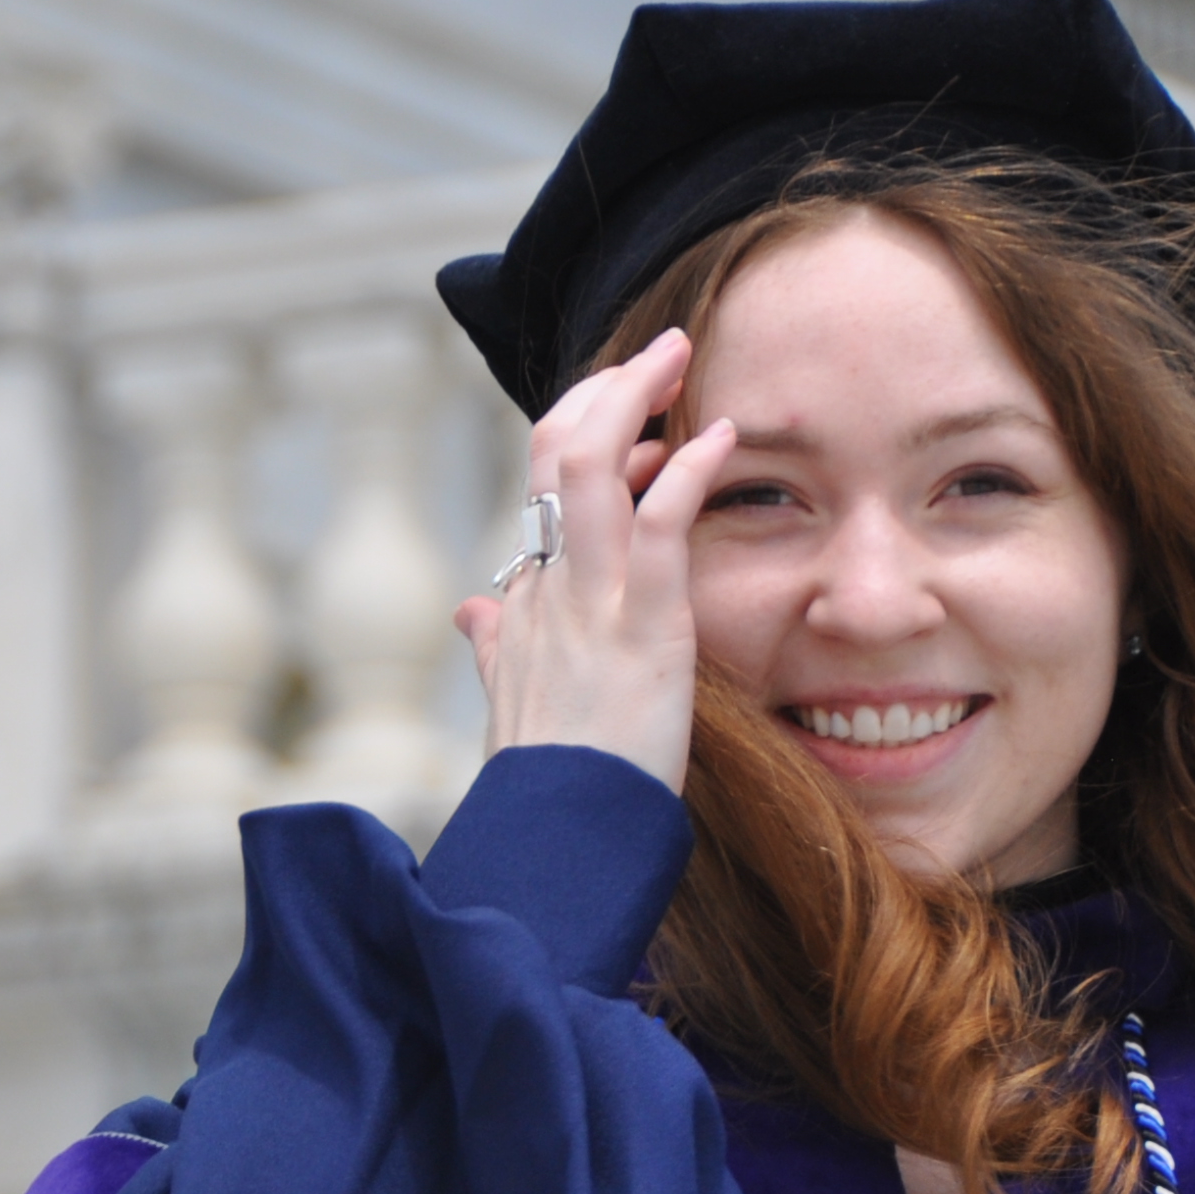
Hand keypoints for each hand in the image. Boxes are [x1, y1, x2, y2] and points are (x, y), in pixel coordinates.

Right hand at [454, 327, 741, 793]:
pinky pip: (660, 524)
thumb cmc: (548, 783)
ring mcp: (591, 603)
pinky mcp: (642, 628)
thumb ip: (496, 647)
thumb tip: (473, 612)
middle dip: (606, 385)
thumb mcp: (511, 702)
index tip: (636, 423)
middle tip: (660, 352)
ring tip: (681, 358)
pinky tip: (721, 438)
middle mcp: (549, 586)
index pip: (540, 484)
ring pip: (589, 464)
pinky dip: (688, 469)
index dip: (583, 432)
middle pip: (551, 448)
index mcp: (527, 599)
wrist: (557, 841)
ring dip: (636, 395)